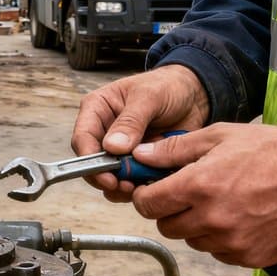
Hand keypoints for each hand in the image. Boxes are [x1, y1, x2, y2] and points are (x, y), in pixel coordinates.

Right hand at [72, 65, 209, 200]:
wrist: (194, 96)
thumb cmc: (167, 86)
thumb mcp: (149, 97)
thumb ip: (130, 121)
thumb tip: (112, 147)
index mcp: (98, 109)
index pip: (82, 138)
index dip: (90, 160)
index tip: (106, 175)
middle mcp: (104, 131)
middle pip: (93, 162)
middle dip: (105, 178)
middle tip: (123, 186)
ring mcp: (120, 150)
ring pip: (109, 176)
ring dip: (120, 187)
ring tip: (137, 189)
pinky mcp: (137, 162)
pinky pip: (131, 181)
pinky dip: (138, 188)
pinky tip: (151, 186)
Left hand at [130, 123, 276, 267]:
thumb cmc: (275, 152)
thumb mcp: (220, 136)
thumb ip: (175, 149)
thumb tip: (140, 156)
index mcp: (199, 186)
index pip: (147, 204)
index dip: (145, 195)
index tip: (151, 189)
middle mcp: (211, 219)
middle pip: (166, 226)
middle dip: (170, 210)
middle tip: (188, 193)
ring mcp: (231, 242)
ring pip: (192, 240)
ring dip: (196, 225)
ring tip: (220, 202)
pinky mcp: (249, 257)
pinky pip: (218, 253)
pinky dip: (220, 239)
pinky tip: (237, 218)